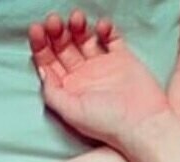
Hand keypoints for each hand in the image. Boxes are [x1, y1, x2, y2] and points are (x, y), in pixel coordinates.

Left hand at [28, 10, 171, 149]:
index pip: (49, 62)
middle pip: (64, 47)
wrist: (142, 123)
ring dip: (77, 26)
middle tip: (55, 21)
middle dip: (57, 32)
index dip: (40, 45)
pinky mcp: (121, 58)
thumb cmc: (107, 124)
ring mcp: (102, 66)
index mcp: (68, 90)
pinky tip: (101, 27)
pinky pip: (110, 37)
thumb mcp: (72, 112)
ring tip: (77, 19)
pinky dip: (105, 28)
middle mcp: (83, 77)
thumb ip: (53, 93)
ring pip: (84, 39)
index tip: (37, 30)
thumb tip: (42, 71)